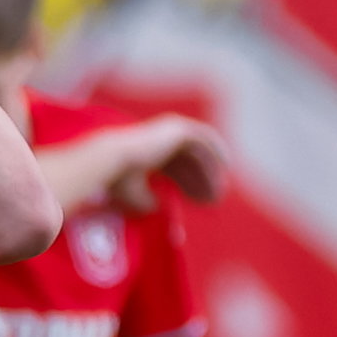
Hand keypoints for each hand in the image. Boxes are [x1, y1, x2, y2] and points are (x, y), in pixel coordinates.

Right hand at [110, 115, 227, 213]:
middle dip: (202, 182)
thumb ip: (147, 201)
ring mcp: (170, 131)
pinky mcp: (179, 128)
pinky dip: (215, 151)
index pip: (176, 171)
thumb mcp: (135, 195)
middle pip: (190, 163)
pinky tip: (224, 167)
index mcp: (149, 152)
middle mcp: (160, 139)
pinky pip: (204, 139)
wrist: (113, 161)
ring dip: (210, 171)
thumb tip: (157, 208)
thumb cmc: (117, 179)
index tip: (201, 203)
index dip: (190, 187)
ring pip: (199, 152)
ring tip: (219, 190)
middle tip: (214, 200)